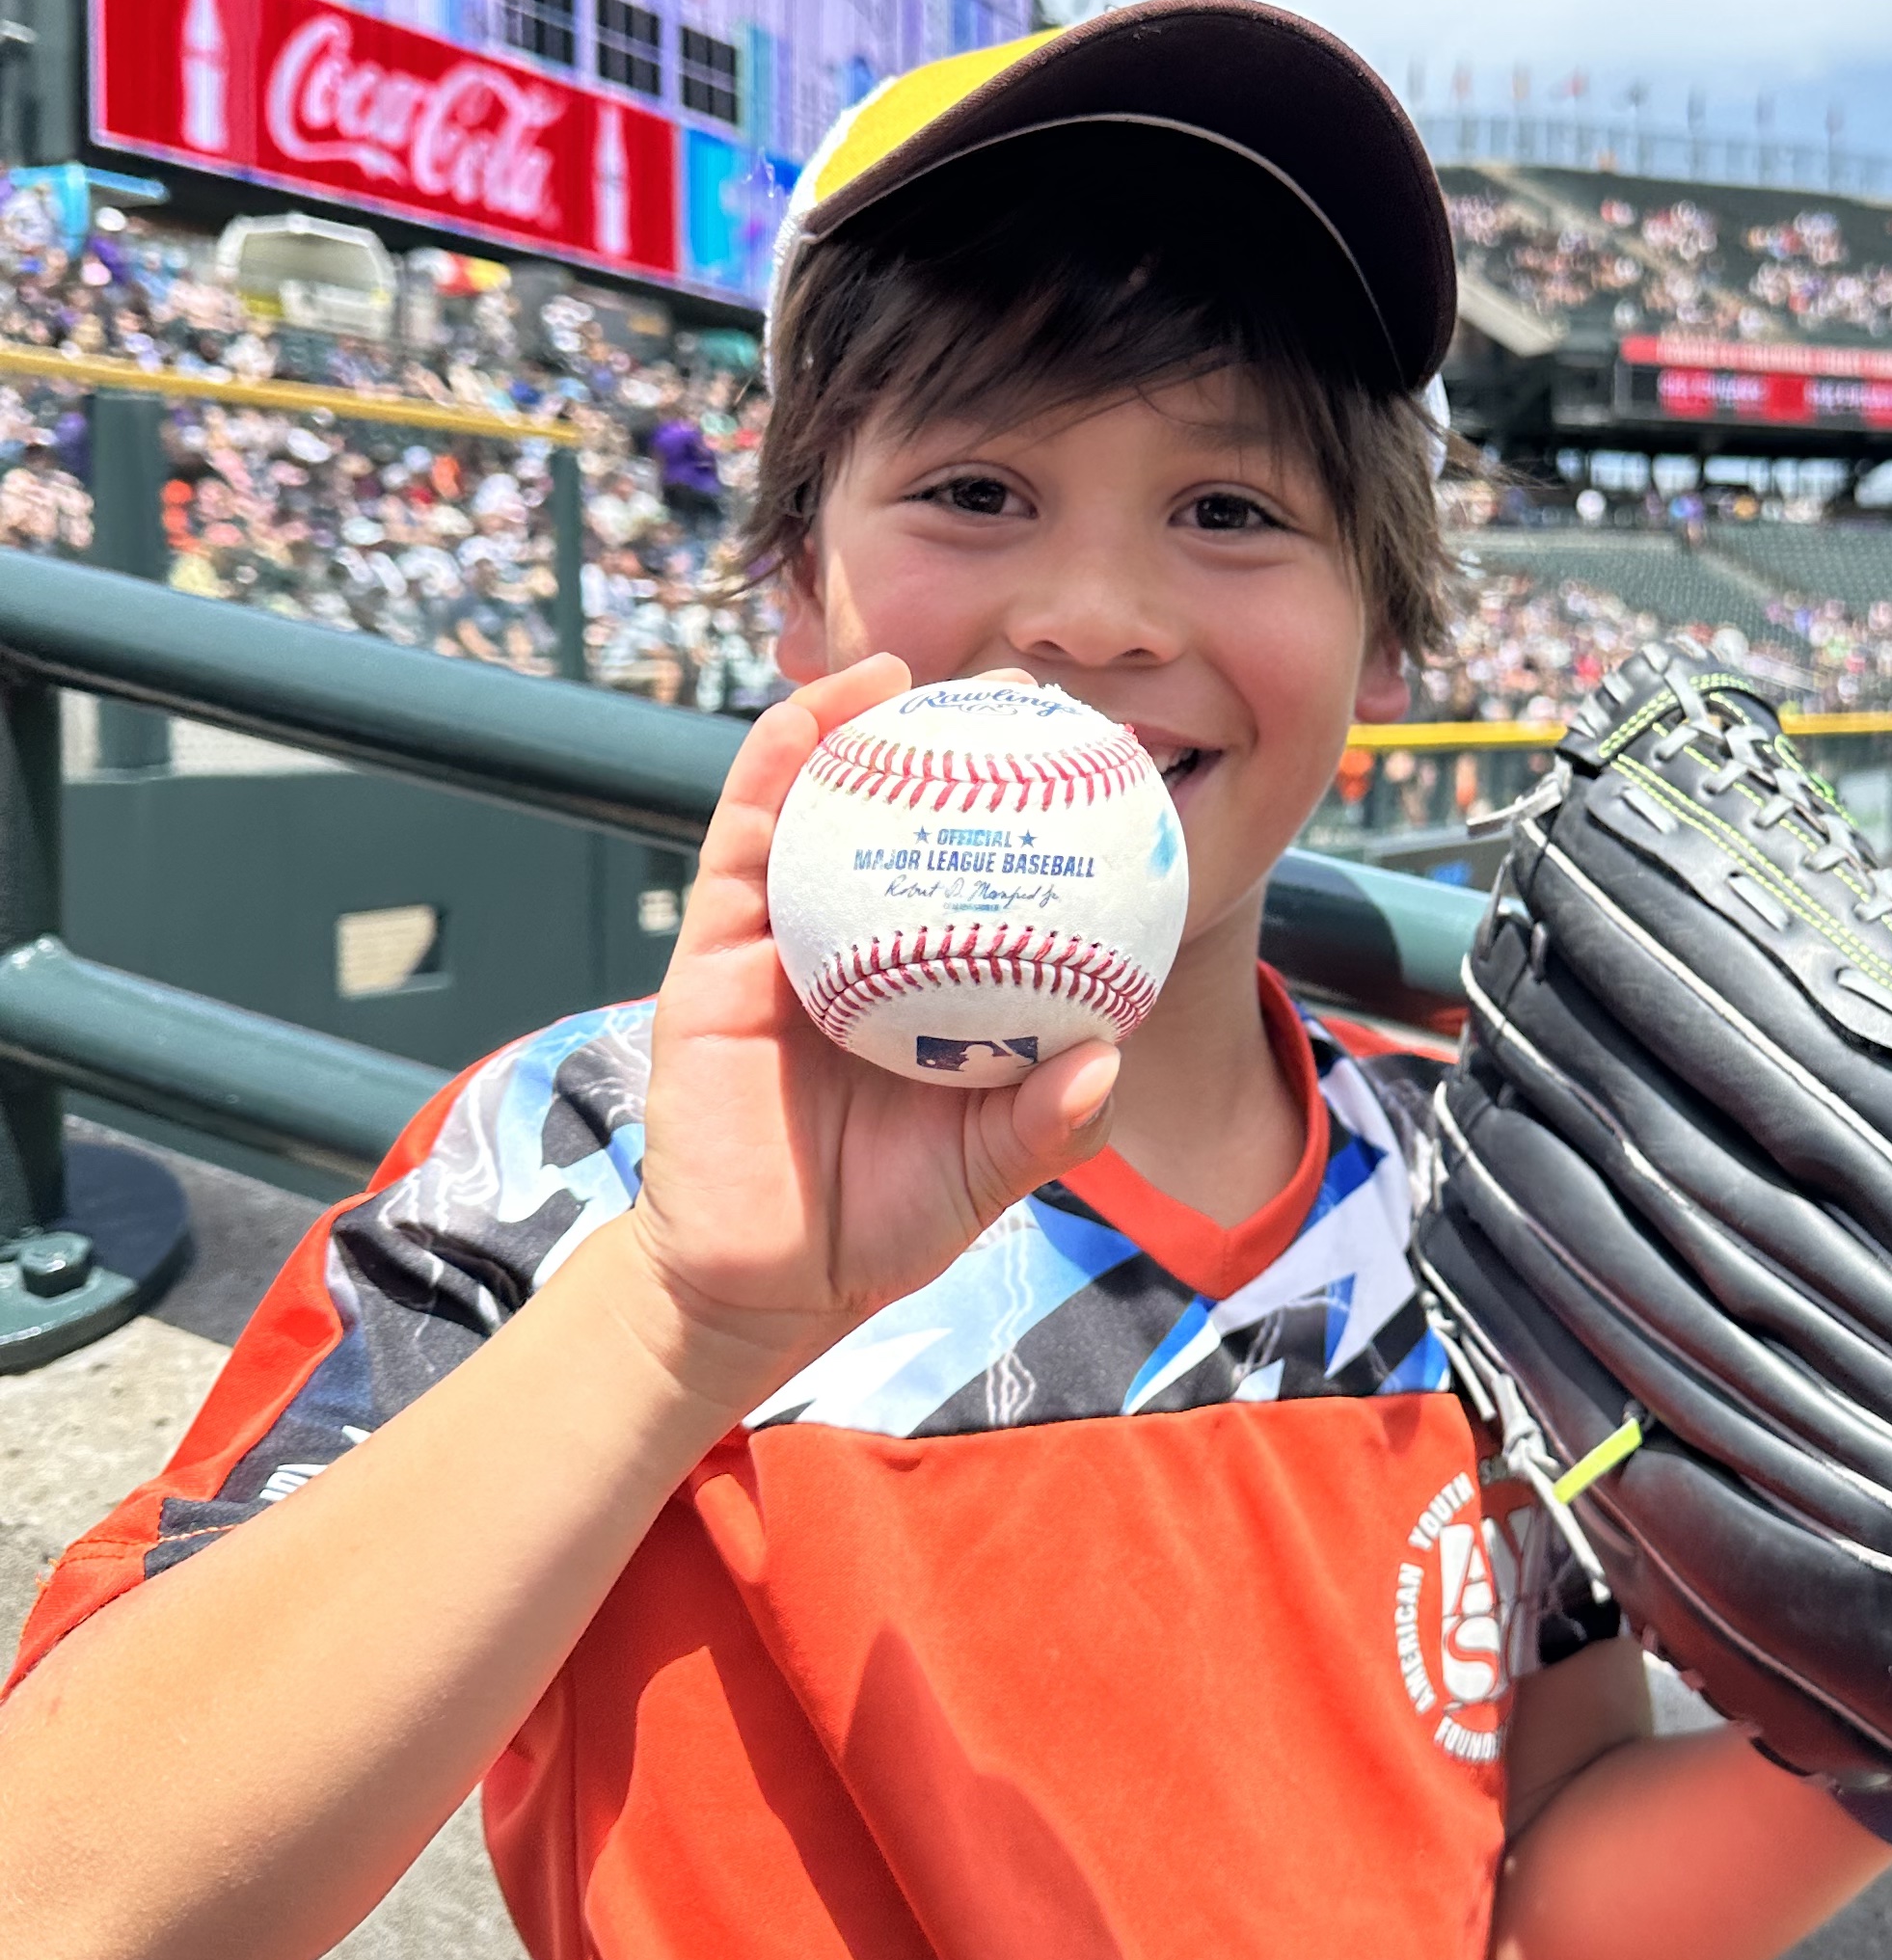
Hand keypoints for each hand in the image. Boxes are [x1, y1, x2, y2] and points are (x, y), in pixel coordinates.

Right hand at [620, 653, 1119, 1415]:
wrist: (762, 1287)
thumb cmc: (880, 1224)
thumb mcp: (986, 1170)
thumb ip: (1048, 1121)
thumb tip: (1110, 1057)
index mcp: (926, 987)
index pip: (978, 880)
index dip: (1022, 819)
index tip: (1085, 760)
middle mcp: (856, 949)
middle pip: (901, 828)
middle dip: (944, 750)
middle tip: (1009, 689)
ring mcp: (781, 942)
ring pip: (817, 812)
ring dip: (851, 730)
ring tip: (902, 672)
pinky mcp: (712, 949)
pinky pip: (745, 839)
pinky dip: (775, 767)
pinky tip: (811, 721)